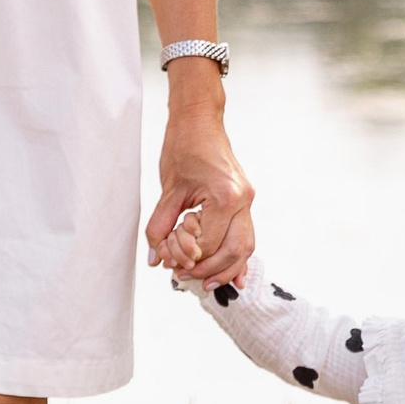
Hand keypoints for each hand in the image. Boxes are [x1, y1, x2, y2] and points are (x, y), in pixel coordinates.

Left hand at [146, 77, 253, 286]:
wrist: (199, 121)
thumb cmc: (184, 146)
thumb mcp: (168, 190)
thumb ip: (161, 227)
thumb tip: (156, 258)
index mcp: (225, 197)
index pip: (207, 244)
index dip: (186, 257)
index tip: (169, 262)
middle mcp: (242, 200)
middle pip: (232, 252)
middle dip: (208, 270)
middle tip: (184, 276)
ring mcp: (247, 200)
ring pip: (245, 247)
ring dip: (226, 268)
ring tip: (206, 282)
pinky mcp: (244, 200)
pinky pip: (246, 235)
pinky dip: (239, 256)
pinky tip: (235, 276)